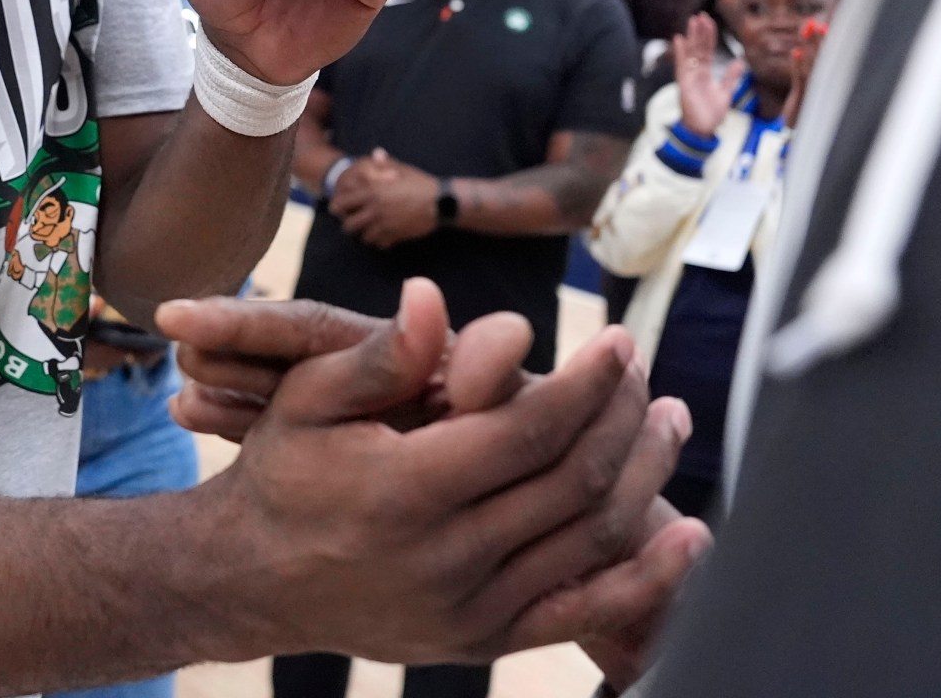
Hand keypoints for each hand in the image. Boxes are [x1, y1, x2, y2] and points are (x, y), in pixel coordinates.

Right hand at [186, 282, 701, 664]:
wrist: (249, 579)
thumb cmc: (283, 472)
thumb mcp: (308, 399)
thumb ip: (381, 356)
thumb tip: (433, 298)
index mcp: (404, 492)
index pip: (528, 431)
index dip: (585, 383)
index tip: (616, 341)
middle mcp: (444, 559)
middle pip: (573, 480)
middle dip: (623, 417)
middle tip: (642, 370)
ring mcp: (469, 610)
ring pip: (589, 539)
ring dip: (644, 476)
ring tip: (668, 420)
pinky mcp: (483, 642)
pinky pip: (583, 612)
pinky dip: (648, 580)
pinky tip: (690, 536)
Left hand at [332, 148, 440, 248]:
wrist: (440, 202)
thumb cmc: (421, 184)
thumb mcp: (402, 170)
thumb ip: (385, 164)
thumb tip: (376, 153)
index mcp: (372, 192)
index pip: (343, 203)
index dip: (338, 207)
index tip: (339, 209)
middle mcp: (374, 210)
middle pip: (349, 225)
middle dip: (349, 225)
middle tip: (354, 222)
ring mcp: (384, 225)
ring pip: (363, 237)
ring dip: (365, 234)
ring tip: (369, 230)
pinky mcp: (395, 236)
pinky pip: (379, 244)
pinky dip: (379, 241)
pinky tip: (384, 236)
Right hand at [671, 13, 741, 138]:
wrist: (702, 131)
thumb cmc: (710, 114)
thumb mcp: (726, 93)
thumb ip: (731, 77)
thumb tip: (741, 61)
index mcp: (705, 74)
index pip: (708, 51)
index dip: (709, 36)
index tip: (710, 22)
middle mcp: (696, 73)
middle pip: (699, 48)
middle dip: (700, 31)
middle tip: (701, 14)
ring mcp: (689, 77)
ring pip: (692, 52)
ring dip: (693, 36)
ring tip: (693, 20)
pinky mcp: (684, 84)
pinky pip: (681, 65)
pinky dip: (680, 52)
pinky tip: (679, 38)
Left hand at [783, 18, 826, 126]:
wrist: (801, 136)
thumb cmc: (806, 111)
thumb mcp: (809, 90)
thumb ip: (808, 70)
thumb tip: (808, 45)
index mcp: (828, 83)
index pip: (828, 59)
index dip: (825, 42)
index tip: (822, 27)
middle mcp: (824, 87)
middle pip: (823, 58)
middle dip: (818, 39)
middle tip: (813, 23)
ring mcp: (814, 93)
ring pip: (813, 65)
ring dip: (810, 46)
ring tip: (806, 29)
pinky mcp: (801, 101)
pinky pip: (800, 81)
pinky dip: (797, 65)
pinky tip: (795, 52)